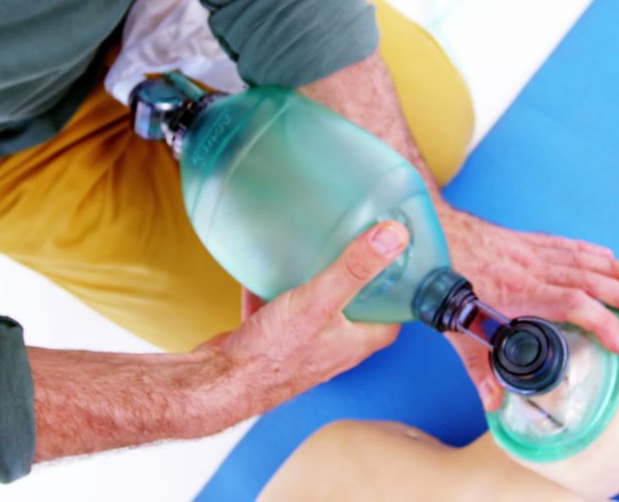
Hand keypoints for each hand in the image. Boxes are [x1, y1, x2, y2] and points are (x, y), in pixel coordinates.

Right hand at [211, 221, 407, 412]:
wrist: (221, 381)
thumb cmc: (272, 353)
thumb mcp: (319, 300)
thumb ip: (355, 268)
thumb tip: (393, 237)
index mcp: (355, 343)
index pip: (391, 318)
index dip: (397, 293)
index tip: (395, 265)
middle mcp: (333, 348)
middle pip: (355, 311)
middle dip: (354, 282)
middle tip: (355, 251)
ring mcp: (302, 347)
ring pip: (316, 310)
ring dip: (315, 286)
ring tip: (314, 254)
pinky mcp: (272, 343)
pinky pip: (279, 311)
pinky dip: (274, 291)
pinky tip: (267, 269)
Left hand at [436, 205, 618, 410]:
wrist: (424, 233)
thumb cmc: (437, 279)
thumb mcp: (453, 329)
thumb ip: (477, 367)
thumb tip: (494, 403)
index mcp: (518, 290)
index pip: (571, 304)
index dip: (600, 323)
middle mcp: (531, 268)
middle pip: (589, 280)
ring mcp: (530, 251)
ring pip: (583, 259)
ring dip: (618, 268)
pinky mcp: (524, 241)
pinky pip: (565, 245)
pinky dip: (590, 252)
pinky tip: (609, 256)